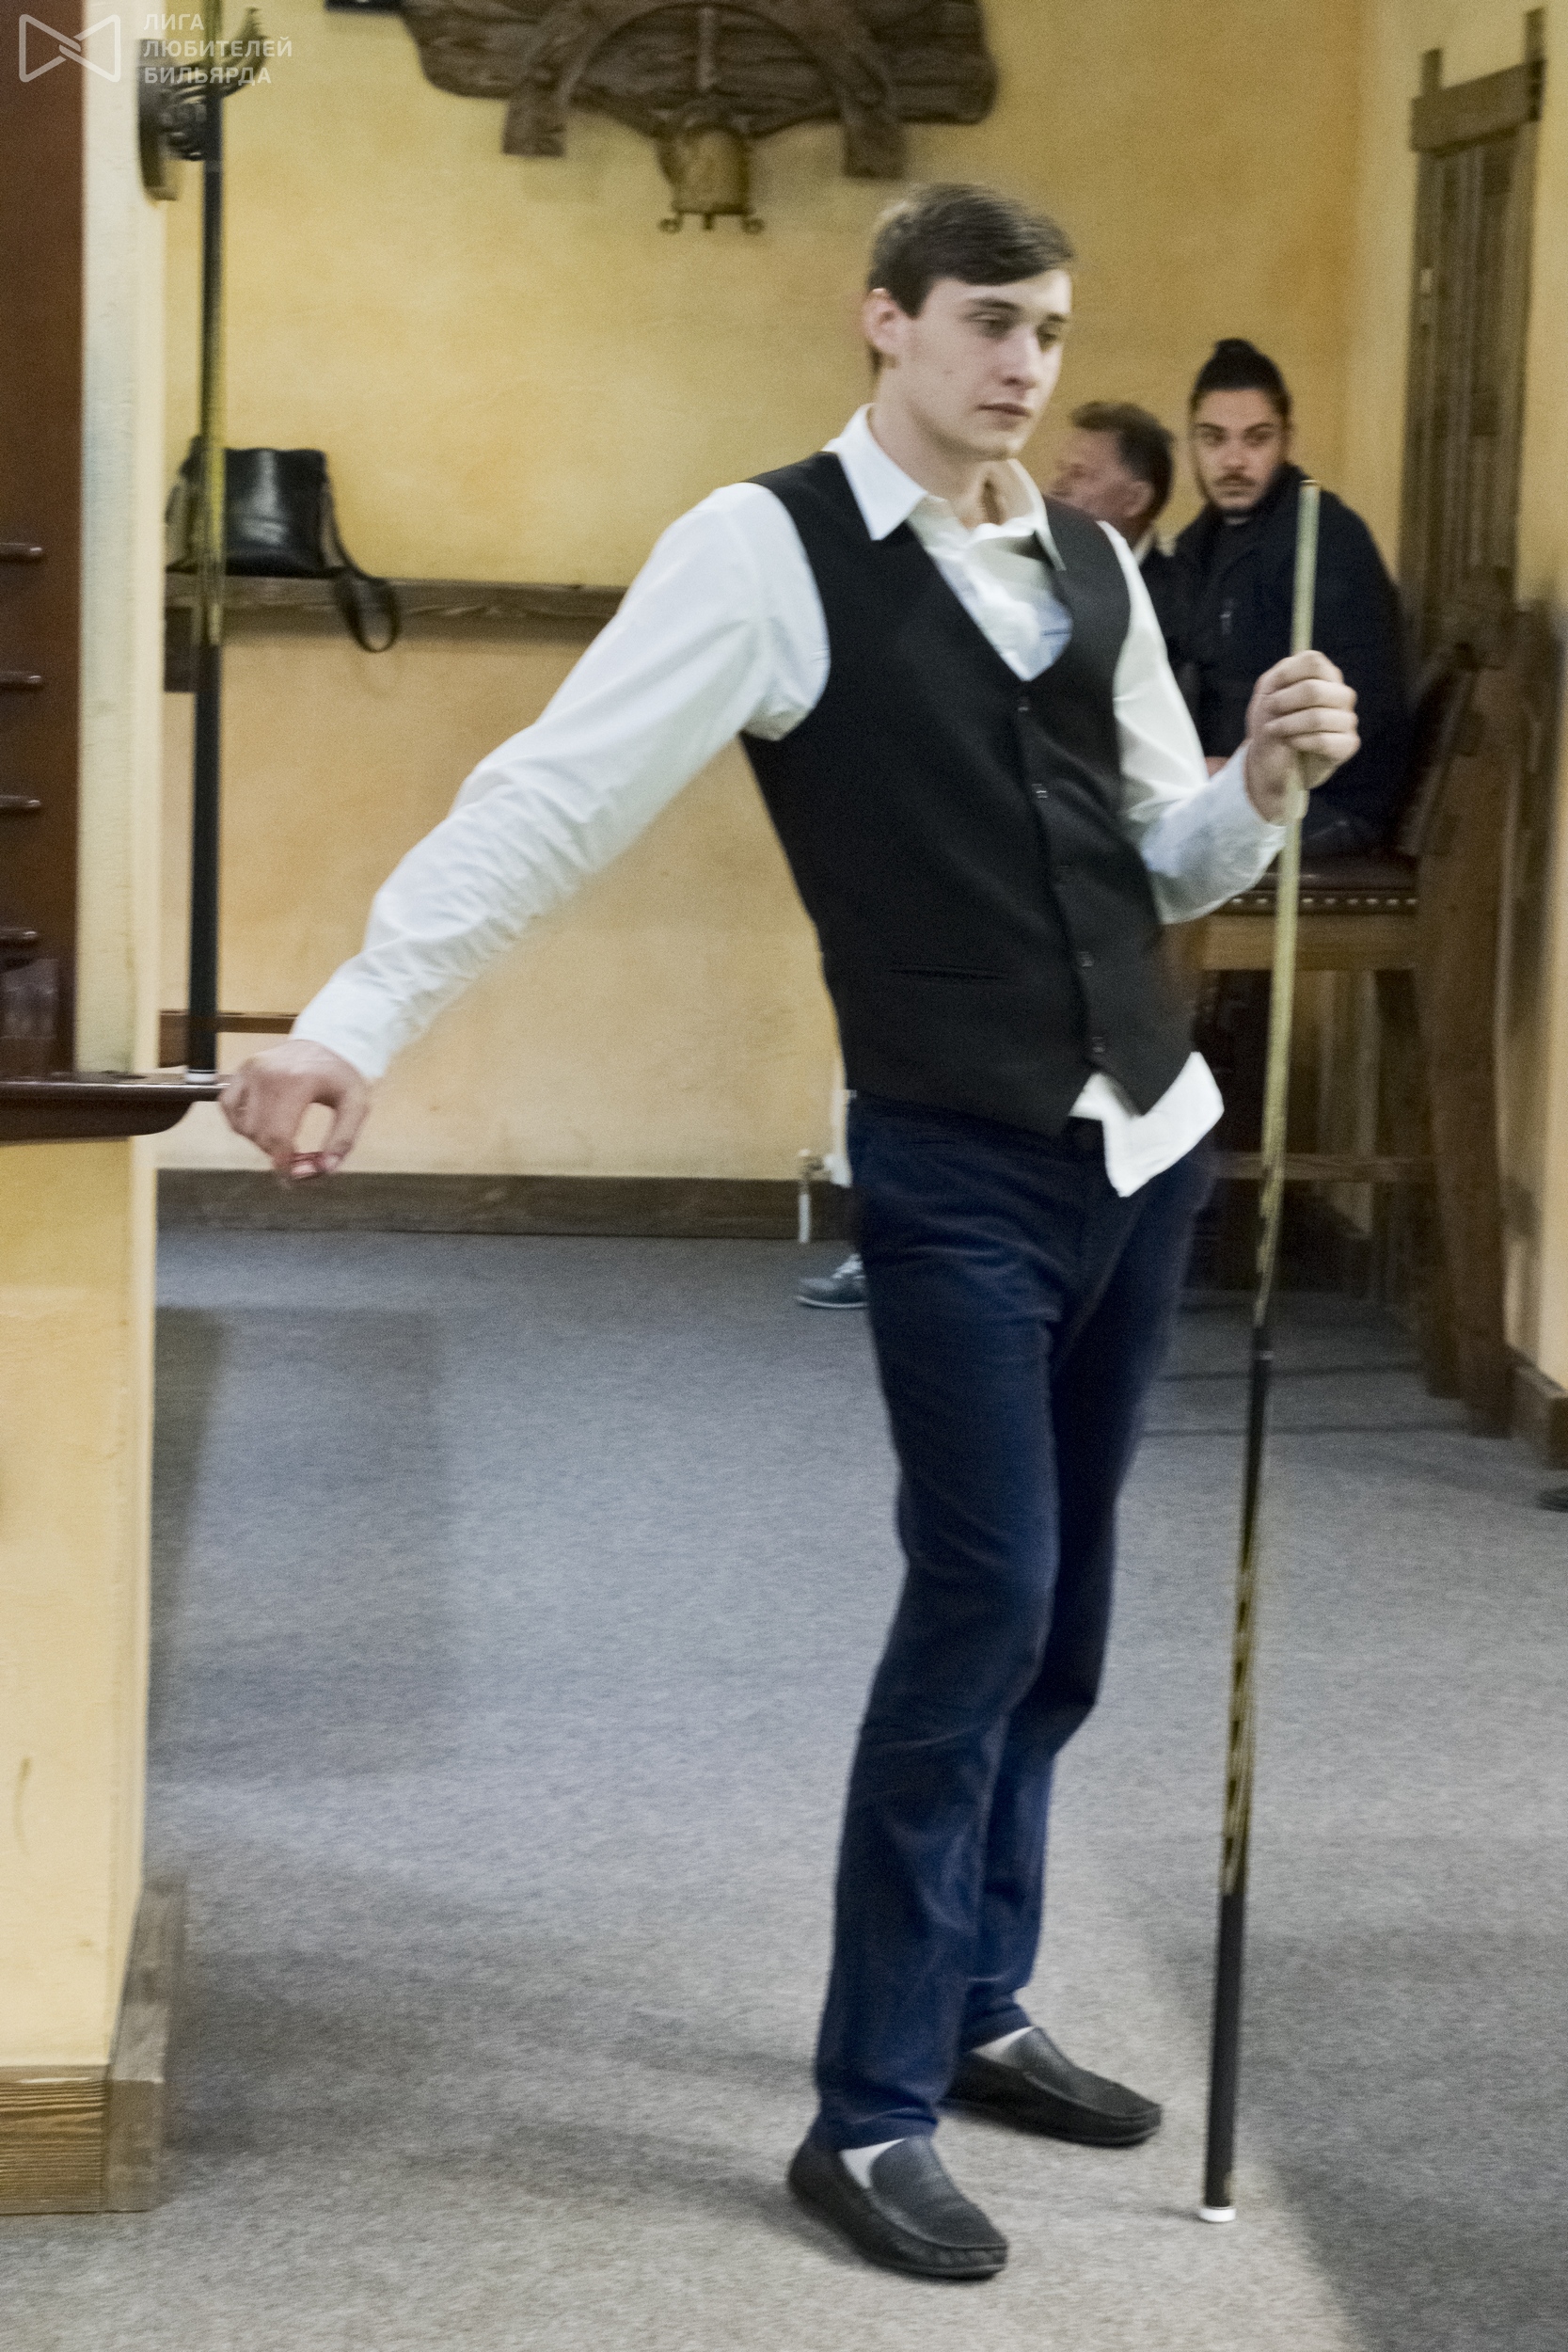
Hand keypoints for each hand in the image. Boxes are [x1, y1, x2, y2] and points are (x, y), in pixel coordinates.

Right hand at [221, 1038, 370, 1178]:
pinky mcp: (242, 1070)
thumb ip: (343, 1140)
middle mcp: (267, 1074)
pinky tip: (262, 1124)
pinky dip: (241, 1123)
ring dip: (259, 1140)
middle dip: (275, 1154)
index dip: (284, 1163)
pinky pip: (228, 1106)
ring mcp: (250, 1070)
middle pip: (259, 1134)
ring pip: (241, 1124)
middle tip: (295, 1158)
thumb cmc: (341, 1075)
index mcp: (297, 1082)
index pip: (278, 1136)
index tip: (294, 1175)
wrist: (327, 1041)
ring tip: (282, 1137)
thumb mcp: (355, 1105)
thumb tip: (324, 1170)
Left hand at [1242, 651, 1358, 822]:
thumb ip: (1278, 677)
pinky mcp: (1348, 744)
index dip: (1287, 675)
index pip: (1314, 662)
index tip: (1271, 690)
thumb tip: (1290, 666)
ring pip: (1317, 717)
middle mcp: (1341, 695)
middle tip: (1270, 712)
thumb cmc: (1273, 723)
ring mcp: (1347, 719)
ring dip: (1287, 726)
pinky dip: (1300, 742)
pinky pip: (1324, 740)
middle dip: (1283, 702)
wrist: (1275, 761)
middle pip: (1314, 689)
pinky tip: (1291, 744)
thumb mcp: (1267, 695)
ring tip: (1274, 731)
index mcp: (1325, 676)